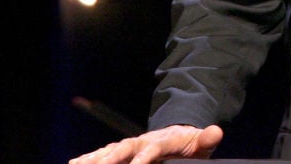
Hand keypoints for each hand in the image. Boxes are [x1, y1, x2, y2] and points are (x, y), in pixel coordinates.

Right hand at [68, 124, 222, 163]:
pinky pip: (103, 153)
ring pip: (109, 150)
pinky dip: (88, 157)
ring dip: (93, 158)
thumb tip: (217, 131)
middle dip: (109, 158)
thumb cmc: (191, 145)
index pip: (151, 149)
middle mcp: (142, 141)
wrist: (181, 135)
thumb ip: (207, 139)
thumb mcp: (202, 143)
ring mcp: (131, 145)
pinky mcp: (122, 151)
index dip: (143, 158)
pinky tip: (74, 163)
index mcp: (162, 140)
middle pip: (123, 148)